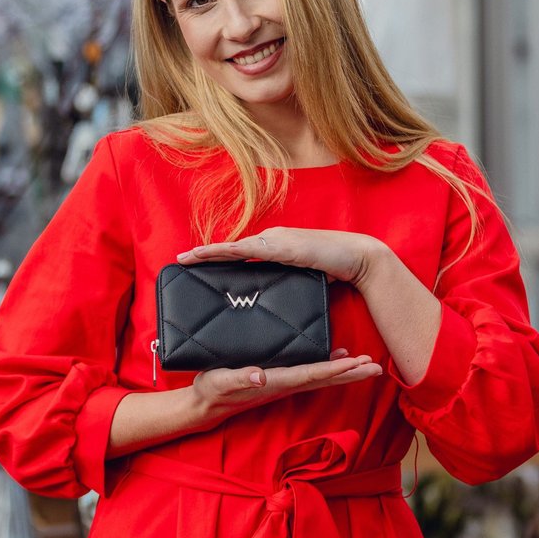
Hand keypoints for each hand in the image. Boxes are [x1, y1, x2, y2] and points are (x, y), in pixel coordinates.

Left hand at [176, 226, 386, 289]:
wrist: (357, 256)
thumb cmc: (335, 268)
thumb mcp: (304, 279)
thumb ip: (288, 284)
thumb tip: (275, 299)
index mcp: (276, 246)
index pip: (242, 253)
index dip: (219, 257)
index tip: (199, 263)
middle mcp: (271, 239)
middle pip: (232, 248)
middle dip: (205, 254)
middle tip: (181, 260)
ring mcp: (274, 240)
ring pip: (232, 246)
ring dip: (208, 252)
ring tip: (186, 257)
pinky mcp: (279, 246)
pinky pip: (245, 250)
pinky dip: (224, 252)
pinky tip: (208, 255)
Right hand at [189, 347, 382, 427]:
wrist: (205, 406)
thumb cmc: (211, 392)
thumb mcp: (219, 382)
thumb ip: (239, 378)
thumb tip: (260, 375)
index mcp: (275, 382)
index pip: (310, 375)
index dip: (333, 369)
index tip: (355, 363)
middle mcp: (285, 386)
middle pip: (325, 380)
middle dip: (351, 374)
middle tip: (377, 367)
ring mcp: (284, 385)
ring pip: (321, 379)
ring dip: (345, 372)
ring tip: (367, 364)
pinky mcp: (280, 382)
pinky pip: (311, 375)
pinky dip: (329, 368)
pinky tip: (338, 359)